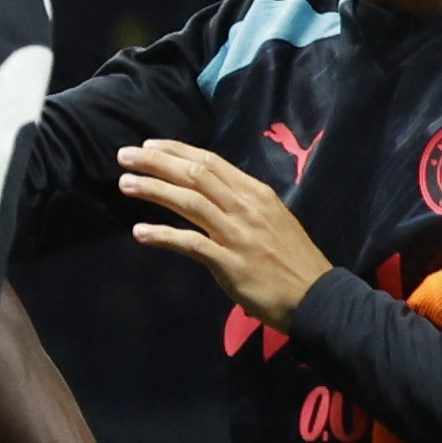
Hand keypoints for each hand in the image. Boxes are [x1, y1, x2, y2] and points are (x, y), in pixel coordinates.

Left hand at [119, 139, 336, 328]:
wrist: (317, 297)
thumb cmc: (291, 259)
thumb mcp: (272, 219)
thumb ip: (242, 202)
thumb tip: (209, 189)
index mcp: (256, 193)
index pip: (211, 162)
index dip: (177, 152)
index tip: (148, 145)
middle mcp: (246, 207)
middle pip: (195, 175)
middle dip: (157, 162)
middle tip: (124, 156)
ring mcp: (238, 234)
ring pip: (189, 202)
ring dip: (153, 190)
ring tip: (125, 183)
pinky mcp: (230, 263)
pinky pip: (191, 244)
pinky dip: (163, 236)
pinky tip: (140, 232)